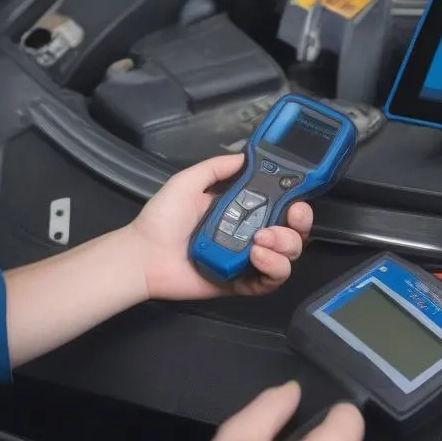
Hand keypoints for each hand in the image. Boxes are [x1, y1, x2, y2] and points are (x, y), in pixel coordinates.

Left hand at [129, 154, 313, 301]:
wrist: (143, 254)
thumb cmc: (162, 218)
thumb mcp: (188, 181)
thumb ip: (217, 166)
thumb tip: (246, 156)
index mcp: (242, 210)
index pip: (281, 207)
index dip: (296, 205)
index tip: (297, 199)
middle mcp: (250, 235)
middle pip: (292, 234)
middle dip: (298, 226)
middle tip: (288, 218)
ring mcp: (247, 261)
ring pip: (287, 258)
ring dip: (283, 247)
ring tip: (260, 241)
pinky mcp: (240, 284)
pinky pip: (269, 283)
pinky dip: (272, 270)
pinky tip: (256, 258)